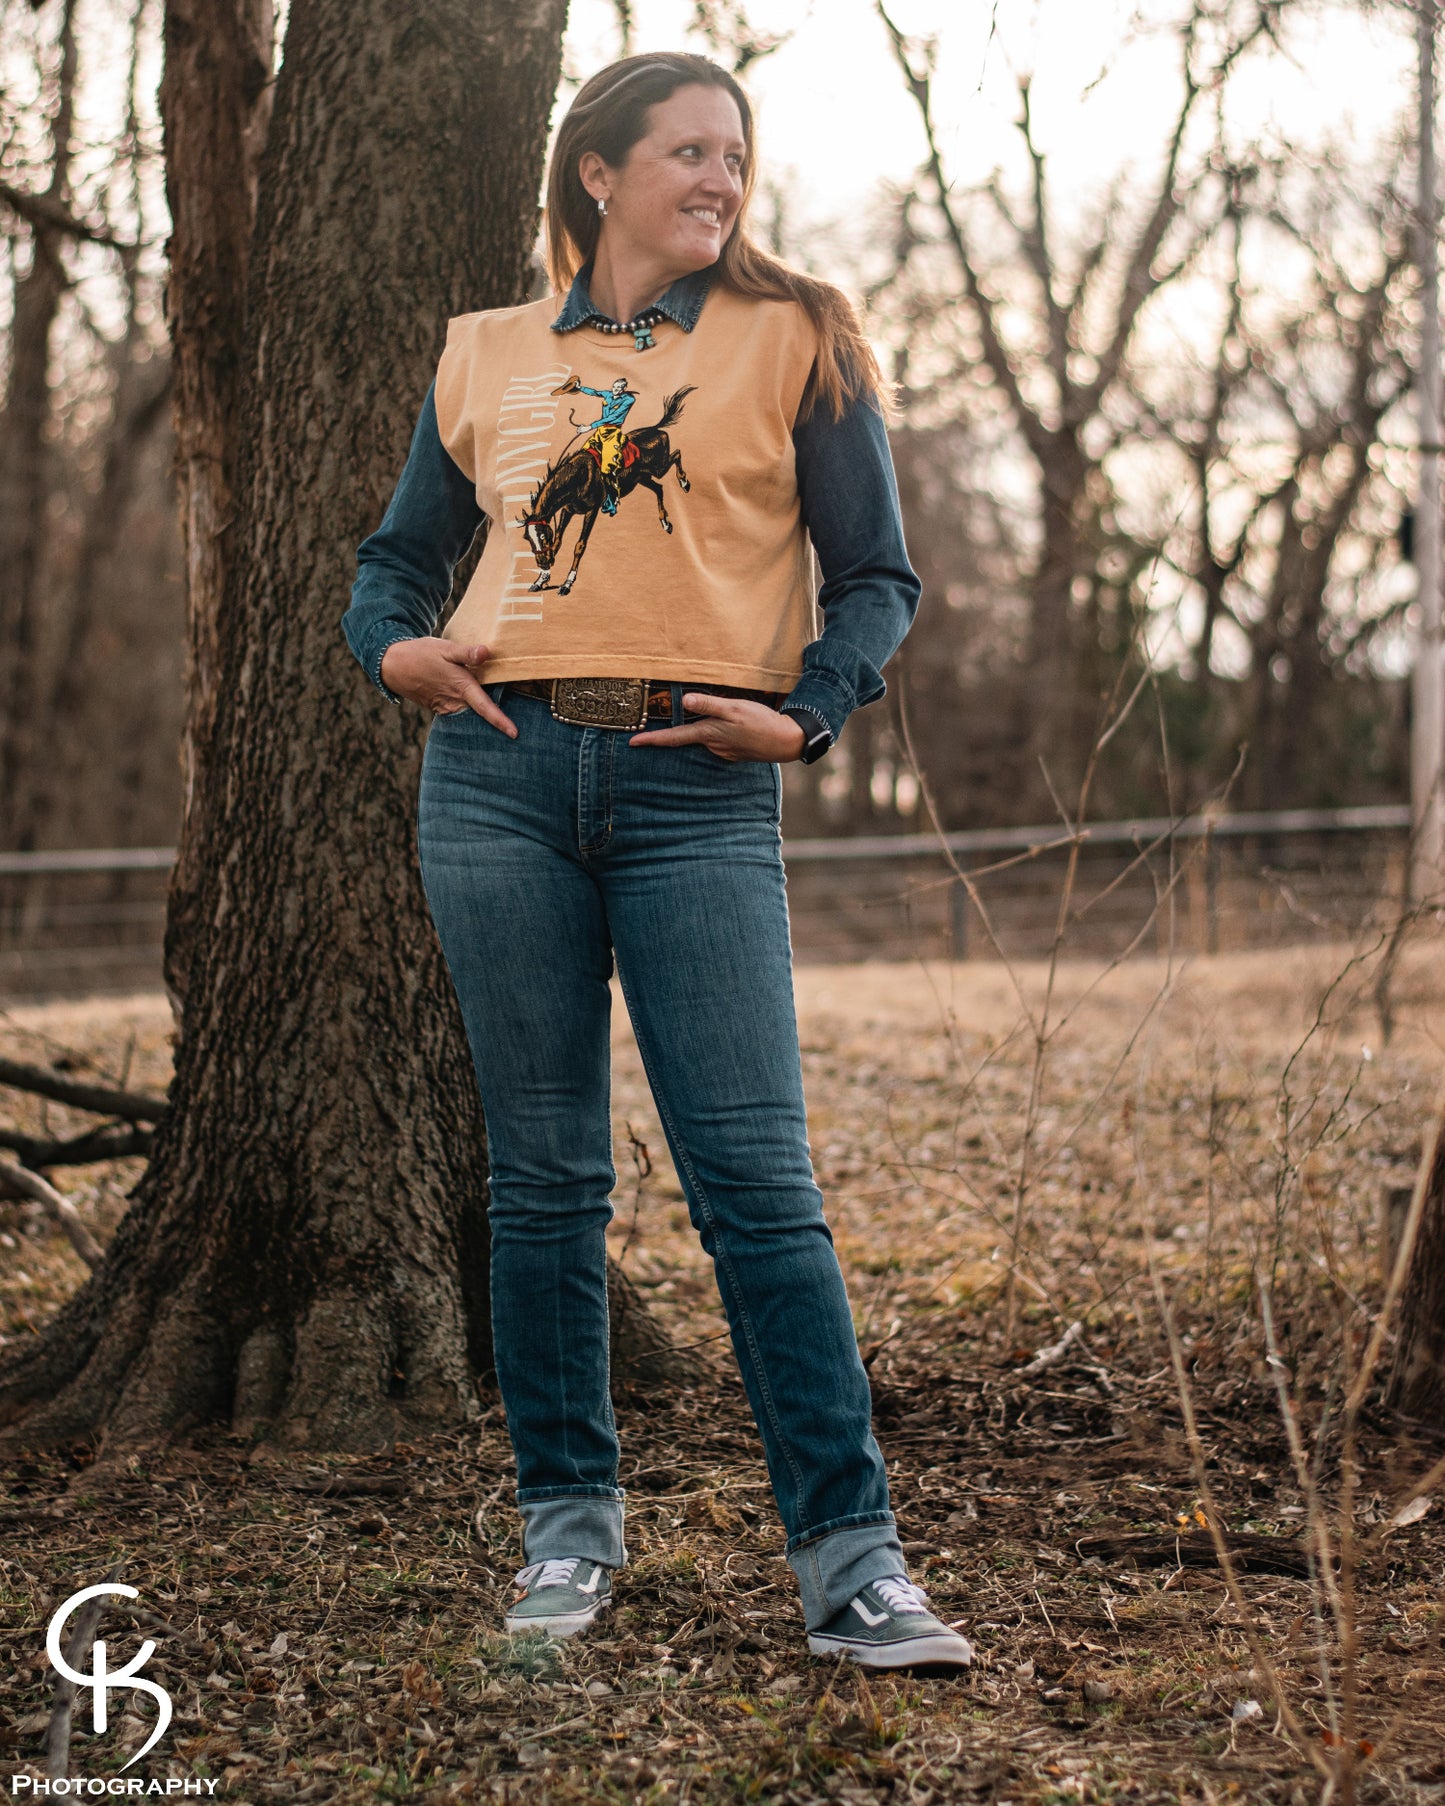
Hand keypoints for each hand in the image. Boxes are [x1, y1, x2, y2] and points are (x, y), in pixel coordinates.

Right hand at [379, 638, 516, 737]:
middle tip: (512, 723)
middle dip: (495, 719)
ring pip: (470, 714)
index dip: (501, 721)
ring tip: (498, 716)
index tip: (514, 733)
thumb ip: (466, 653)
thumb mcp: (445, 648)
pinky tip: (473, 702)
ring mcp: (446, 708)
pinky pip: (459, 711)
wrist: (394, 666)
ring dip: (481, 714)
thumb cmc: (421, 654)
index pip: (485, 708)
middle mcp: (455, 702)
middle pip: (481, 714)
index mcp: (461, 687)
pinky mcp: (440, 709)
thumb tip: (485, 652)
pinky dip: (468, 710)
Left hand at [628, 692, 806, 762]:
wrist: (785, 741)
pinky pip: (717, 740)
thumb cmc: (760, 722)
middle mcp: (712, 745)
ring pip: (702, 738)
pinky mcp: (733, 750)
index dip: (652, 740)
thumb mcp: (734, 708)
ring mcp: (723, 749)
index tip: (633, 742)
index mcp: (709, 733)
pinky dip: (713, 733)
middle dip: (670, 735)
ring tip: (698, 721)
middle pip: (686, 738)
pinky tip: (724, 726)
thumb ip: (708, 704)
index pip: (674, 738)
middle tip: (650, 732)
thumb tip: (684, 701)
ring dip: (698, 730)